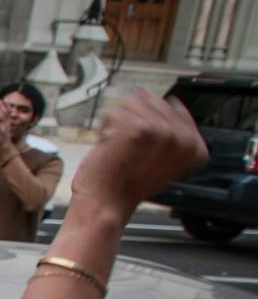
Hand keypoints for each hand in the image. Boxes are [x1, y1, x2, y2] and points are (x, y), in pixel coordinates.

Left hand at [70, 91, 206, 219]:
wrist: (105, 203)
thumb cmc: (124, 184)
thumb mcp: (157, 159)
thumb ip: (164, 131)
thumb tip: (150, 95)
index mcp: (195, 147)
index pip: (174, 107)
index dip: (147, 120)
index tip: (140, 145)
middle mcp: (185, 139)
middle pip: (151, 100)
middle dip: (130, 120)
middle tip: (124, 147)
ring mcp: (165, 133)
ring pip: (130, 103)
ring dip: (116, 123)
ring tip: (116, 147)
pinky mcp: (141, 129)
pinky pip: (113, 111)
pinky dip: (103, 127)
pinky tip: (107, 147)